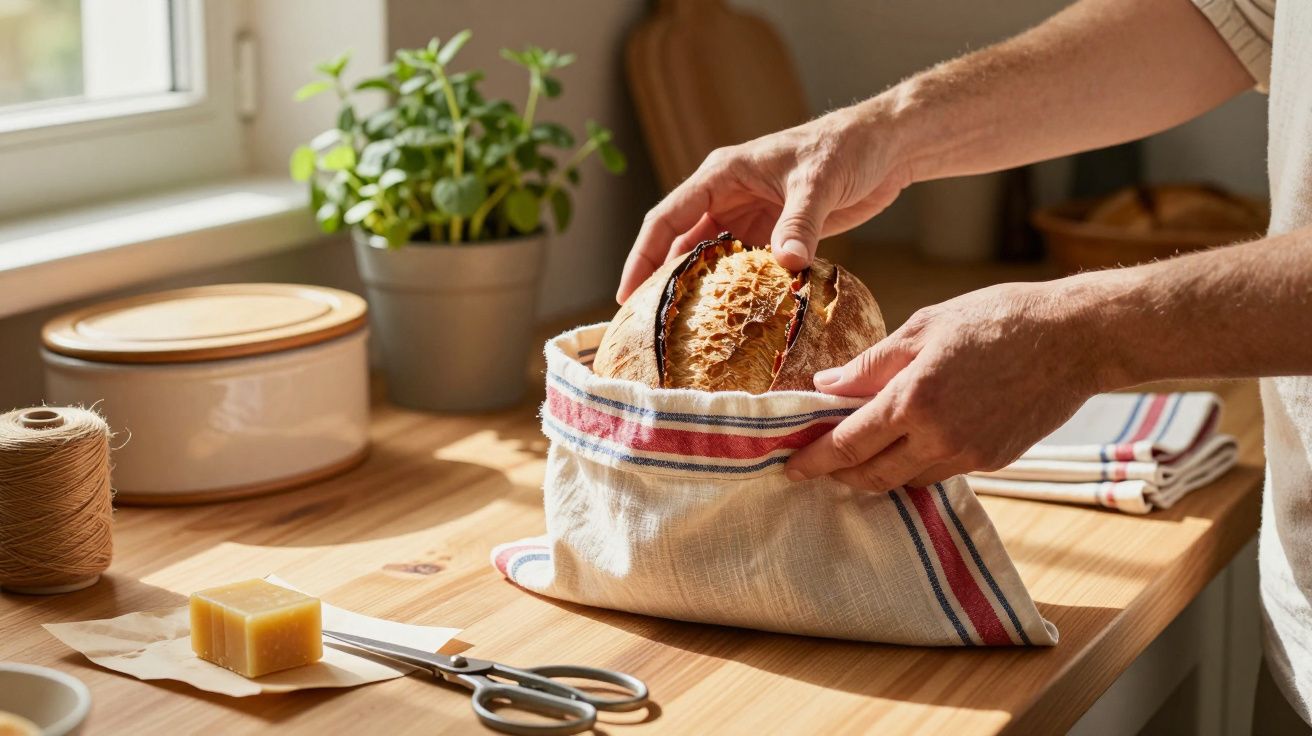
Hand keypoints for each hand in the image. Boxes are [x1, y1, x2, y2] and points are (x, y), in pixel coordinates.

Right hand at [617, 100, 911, 302]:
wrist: (887, 146)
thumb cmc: (847, 148)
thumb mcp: (819, 183)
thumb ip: (799, 223)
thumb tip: (786, 264)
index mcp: (722, 175)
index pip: (667, 219)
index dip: (642, 257)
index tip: (626, 295)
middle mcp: (728, 197)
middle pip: (680, 245)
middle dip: (661, 282)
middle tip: (646, 327)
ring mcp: (751, 217)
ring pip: (711, 261)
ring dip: (698, 292)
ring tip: (680, 333)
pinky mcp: (776, 234)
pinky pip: (746, 269)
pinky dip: (738, 293)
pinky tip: (731, 323)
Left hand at [784, 280, 1106, 489]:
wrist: (1074, 338)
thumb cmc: (997, 319)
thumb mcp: (924, 328)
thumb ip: (870, 364)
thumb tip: (825, 387)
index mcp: (914, 401)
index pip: (848, 446)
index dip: (814, 461)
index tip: (790, 469)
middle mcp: (939, 438)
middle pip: (873, 476)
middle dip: (840, 476)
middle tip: (818, 466)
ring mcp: (969, 455)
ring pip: (907, 480)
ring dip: (878, 473)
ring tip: (859, 456)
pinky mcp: (994, 460)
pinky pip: (941, 473)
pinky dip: (916, 465)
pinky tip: (909, 446)